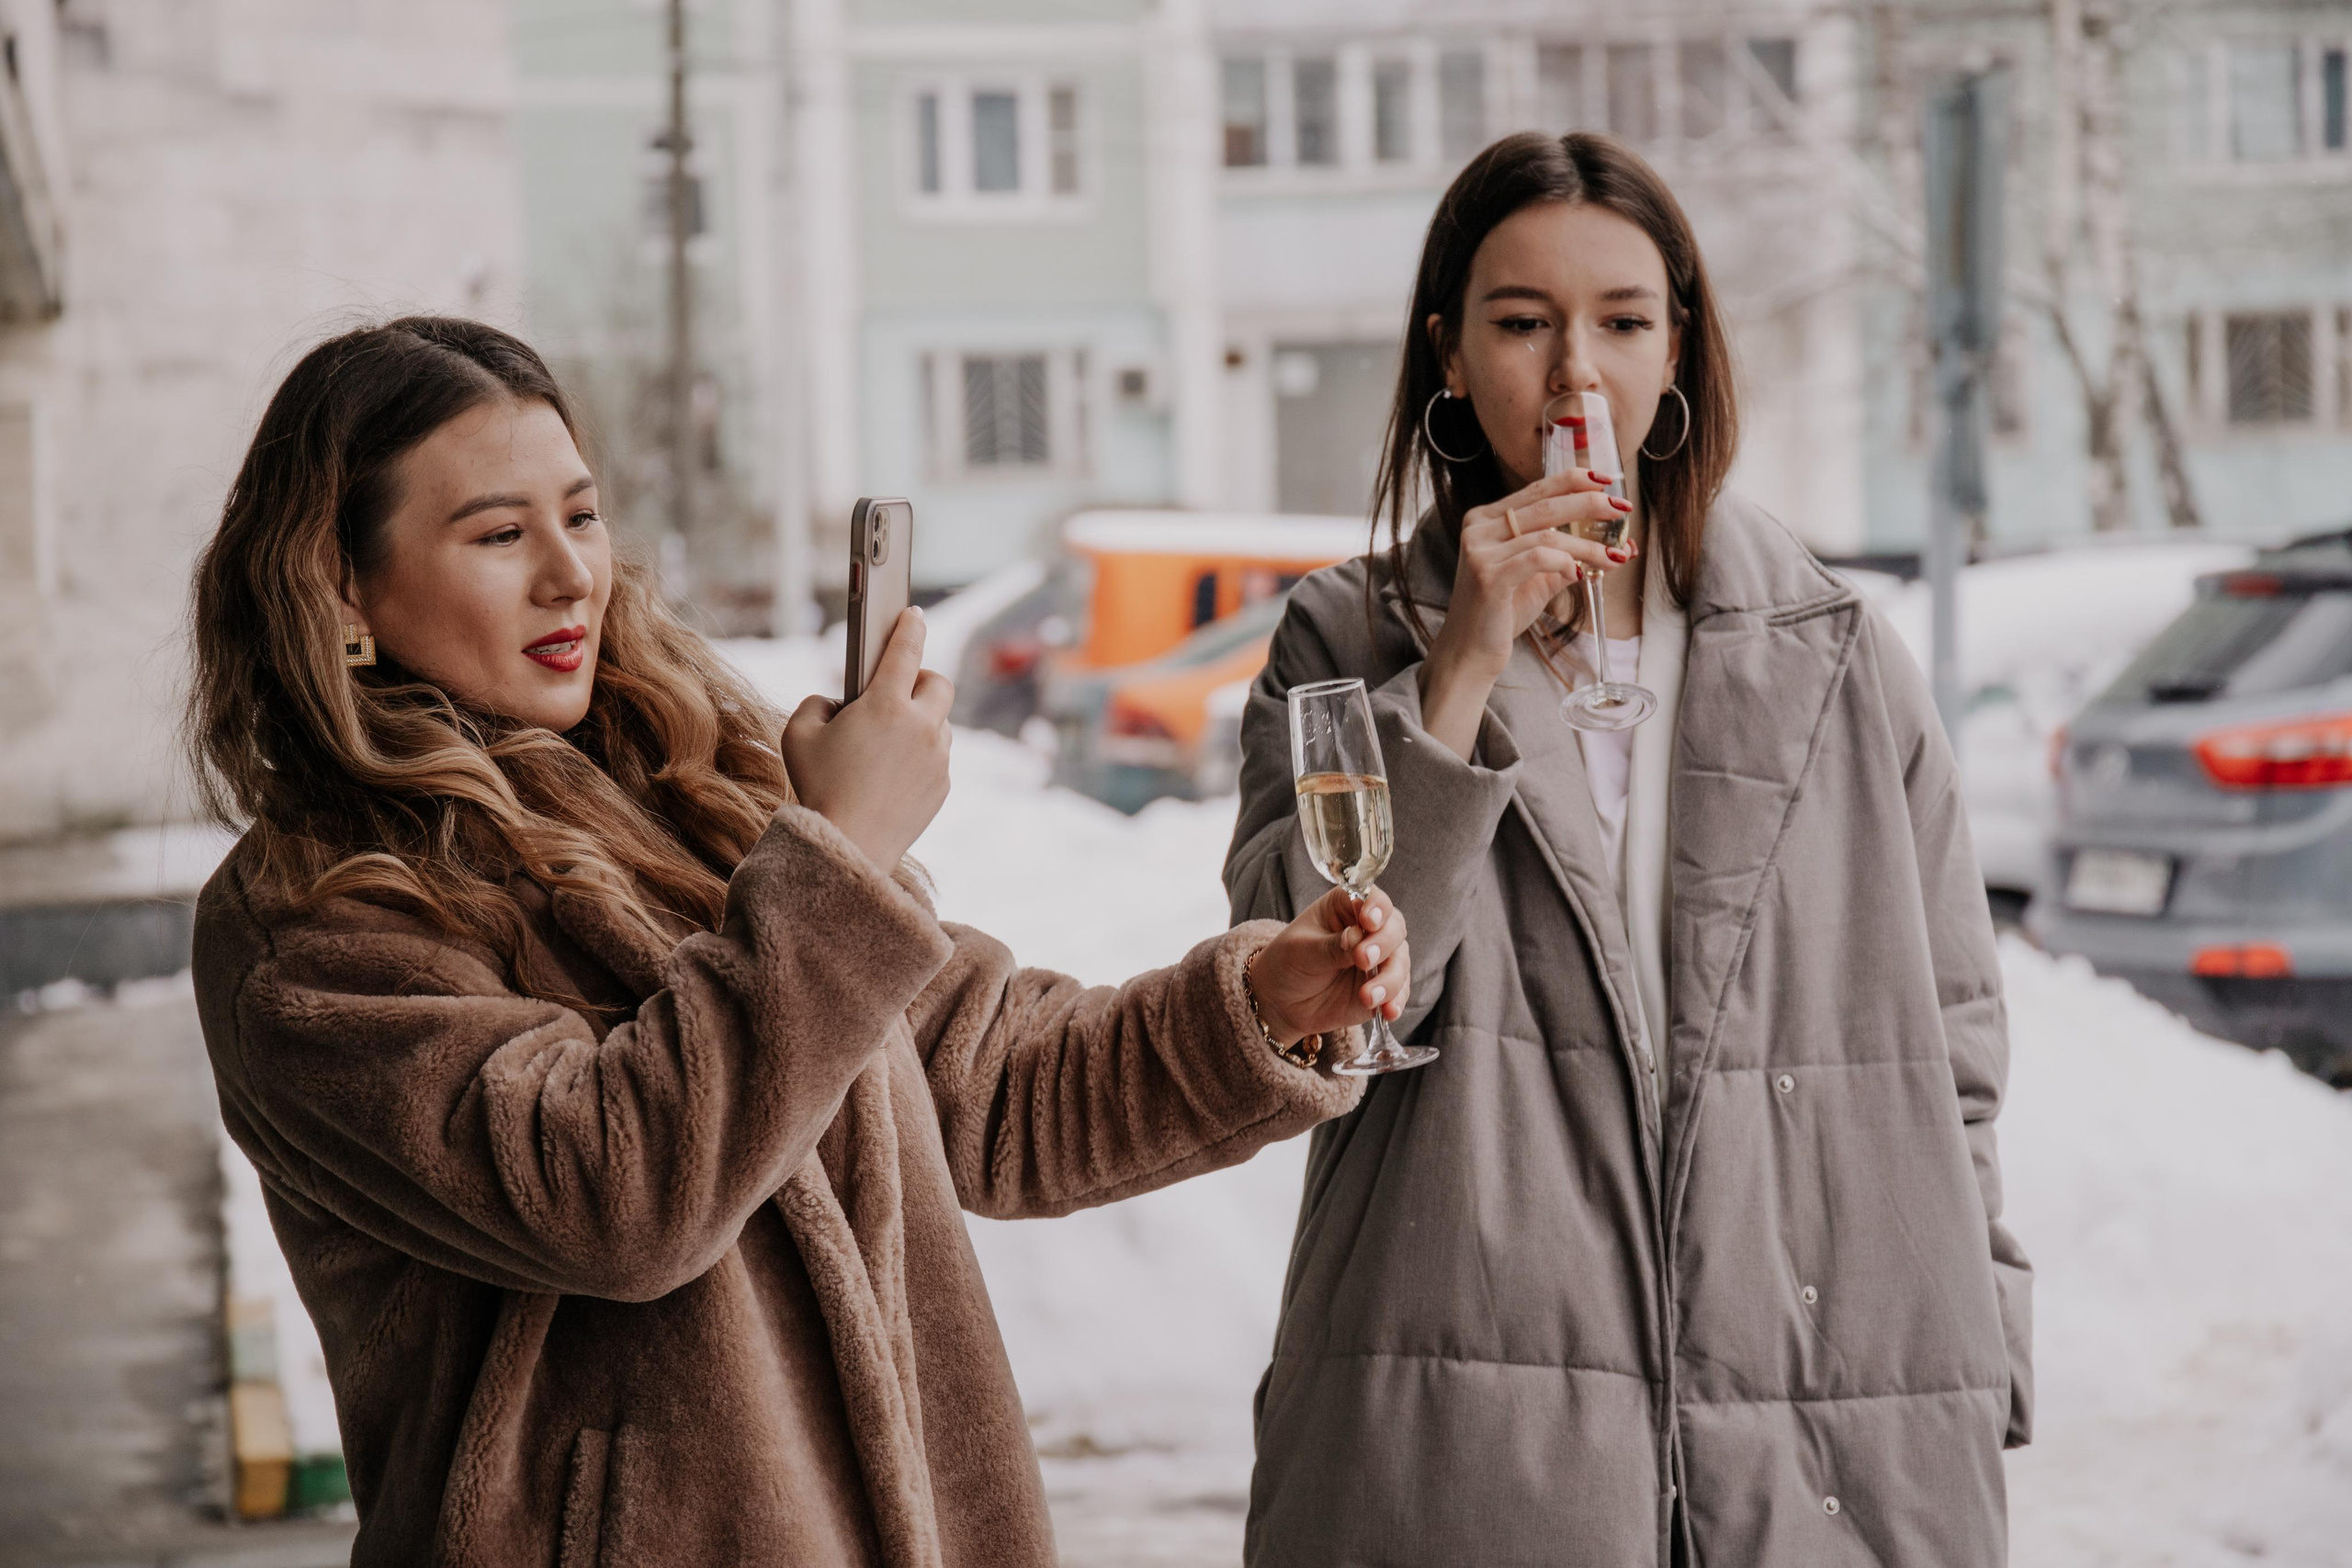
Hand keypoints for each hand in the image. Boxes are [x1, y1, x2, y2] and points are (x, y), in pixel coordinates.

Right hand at [780, 607, 953, 872]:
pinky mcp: (942, 786)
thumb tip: (839, 705)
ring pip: (940, 723)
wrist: (846, 847)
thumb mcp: (798, 734)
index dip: (910, 626)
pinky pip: (937, 758)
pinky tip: (892, 772)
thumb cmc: (817, 787)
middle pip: (939, 683)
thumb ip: (818, 703)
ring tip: (889, 739)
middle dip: (922, 679)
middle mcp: (921, 726)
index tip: (913, 613)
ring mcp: (937, 758)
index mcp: (886, 704)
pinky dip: (920, 756)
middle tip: (900, 688)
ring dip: (921, 721)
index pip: (906, 649)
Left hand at [1247, 886, 1410, 1047]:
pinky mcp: (1383, 987)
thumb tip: (1358, 938)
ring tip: (1368, 996)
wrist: (1282, 1003)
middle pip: (1394, 928)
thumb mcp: (1301, 951)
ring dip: (1390, 979)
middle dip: (1383, 944)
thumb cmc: (1288, 965)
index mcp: (1346, 907)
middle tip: (1362, 959)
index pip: (1371, 898)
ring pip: (1400, 962)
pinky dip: (1396, 1001)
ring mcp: (1379, 959)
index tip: (1368, 921)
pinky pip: (1399, 992)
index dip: (1376, 907)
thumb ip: (1331, 946)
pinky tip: (1388, 1011)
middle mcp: (1369, 929)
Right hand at [1418, 468, 1633, 760]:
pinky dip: (1565, 562)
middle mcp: (1479, 528)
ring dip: (1588, 545)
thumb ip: (1568, 558)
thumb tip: (1619, 547)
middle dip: (1589, 504)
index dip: (1573, 480)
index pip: (1537, 490)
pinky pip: (1538, 558)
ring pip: (1547, 534)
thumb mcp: (1538, 579)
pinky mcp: (1488, 575)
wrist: (1470, 652)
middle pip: (1545, 504)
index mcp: (1487, 519)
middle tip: (1622, 508)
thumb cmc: (1501, 613)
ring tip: (1615, 556)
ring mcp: (1480, 551)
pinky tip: (1580, 574)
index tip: (1606, 481)